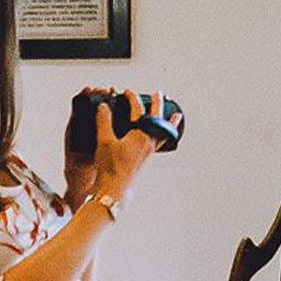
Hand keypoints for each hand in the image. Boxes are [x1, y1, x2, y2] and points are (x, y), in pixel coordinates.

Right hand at [85, 91, 158, 206]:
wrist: (115, 188)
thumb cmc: (110, 166)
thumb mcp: (104, 141)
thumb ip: (104, 122)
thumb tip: (104, 106)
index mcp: (140, 135)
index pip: (139, 111)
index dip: (133, 99)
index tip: (127, 91)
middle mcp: (149, 142)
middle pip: (157, 119)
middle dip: (158, 105)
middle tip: (161, 94)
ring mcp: (150, 151)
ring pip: (164, 132)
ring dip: (169, 121)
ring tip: (176, 116)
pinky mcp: (147, 158)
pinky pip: (161, 142)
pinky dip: (165, 135)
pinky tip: (161, 136)